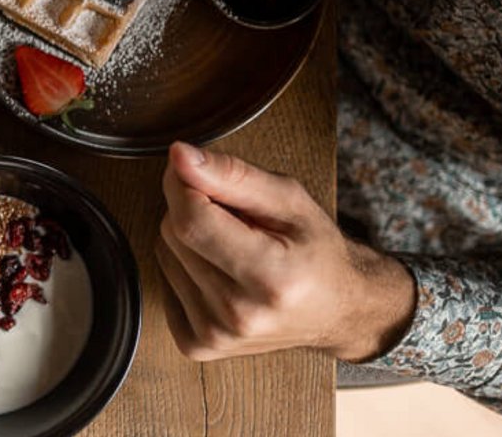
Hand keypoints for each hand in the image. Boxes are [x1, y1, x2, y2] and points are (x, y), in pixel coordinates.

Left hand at [156, 142, 414, 362]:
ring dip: (189, 237)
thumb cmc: (317, 252)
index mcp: (273, 278)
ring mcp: (216, 335)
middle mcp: (241, 314)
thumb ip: (233, 174)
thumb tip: (180, 156)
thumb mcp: (290, 200)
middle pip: (174, 233)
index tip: (193, 169)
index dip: (182, 183)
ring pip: (164, 252)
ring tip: (233, 245)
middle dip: (192, 207)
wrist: (338, 311)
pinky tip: (219, 270)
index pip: (192, 220)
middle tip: (233, 215)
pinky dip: (184, 265)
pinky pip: (164, 279)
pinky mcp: (198, 345)